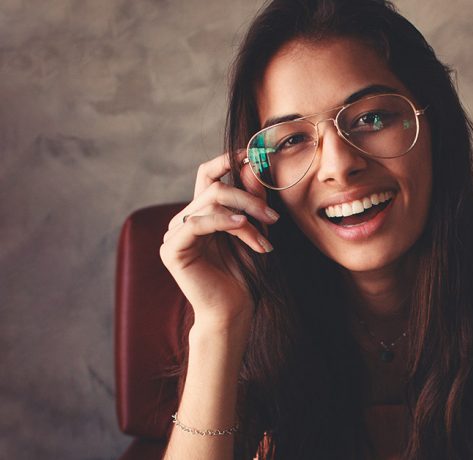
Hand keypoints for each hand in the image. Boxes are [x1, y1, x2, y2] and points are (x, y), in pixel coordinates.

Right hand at [160, 152, 278, 330]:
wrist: (234, 311)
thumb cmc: (245, 275)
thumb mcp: (253, 230)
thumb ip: (251, 201)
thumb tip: (251, 166)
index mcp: (201, 212)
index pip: (209, 175)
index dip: (228, 160)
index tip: (254, 154)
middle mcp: (184, 219)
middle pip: (215, 188)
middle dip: (249, 198)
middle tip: (274, 216)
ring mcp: (175, 234)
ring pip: (210, 203)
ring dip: (244, 217)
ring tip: (266, 237)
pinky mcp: (172, 249)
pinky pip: (197, 223)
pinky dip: (223, 222)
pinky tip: (243, 227)